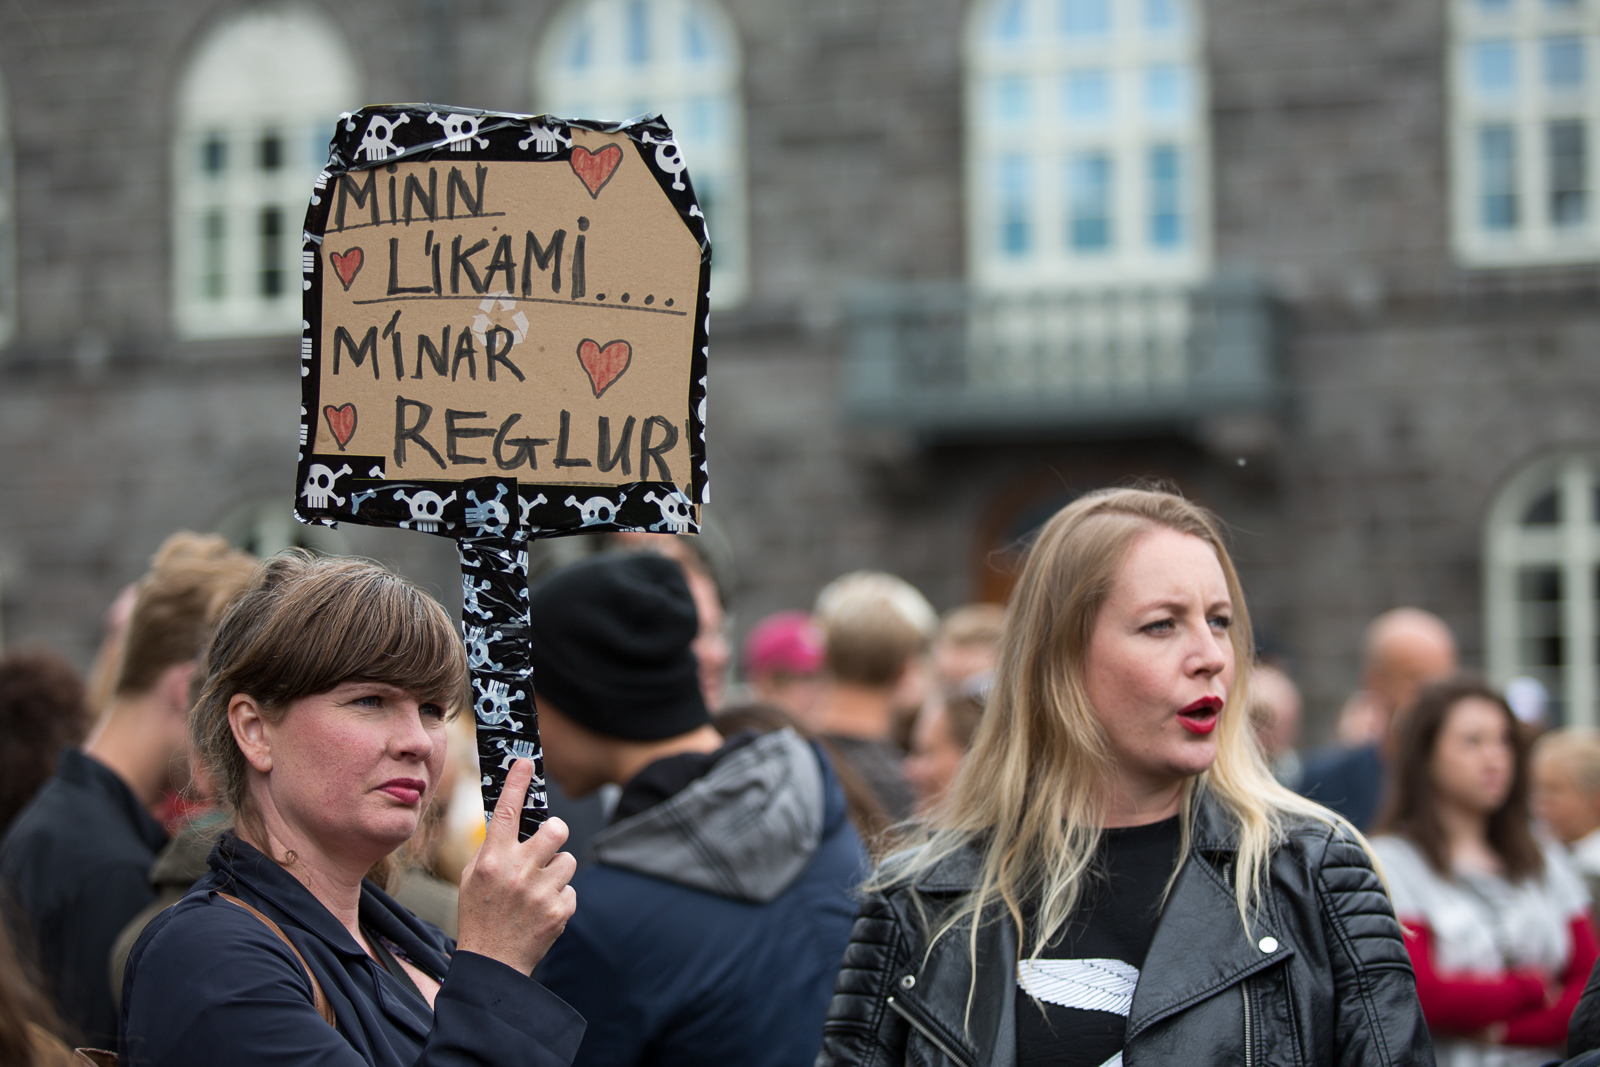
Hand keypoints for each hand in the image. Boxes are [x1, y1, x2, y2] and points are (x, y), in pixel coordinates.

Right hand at [455, 760, 577, 974]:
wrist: (492, 964)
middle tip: (547, 844)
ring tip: (538, 889)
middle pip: (556, 829)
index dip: (517, 783)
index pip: (506, 812)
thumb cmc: (480, 914)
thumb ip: (492, 848)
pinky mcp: (560, 910)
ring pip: (568, 859)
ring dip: (556, 871)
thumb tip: (511, 816)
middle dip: (555, 833)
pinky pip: (570, 888)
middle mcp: (517, 872)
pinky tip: (541, 910)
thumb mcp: (472, 877)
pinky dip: (559, 897)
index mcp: (492, 861)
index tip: (525, 762)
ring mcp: (540, 892)